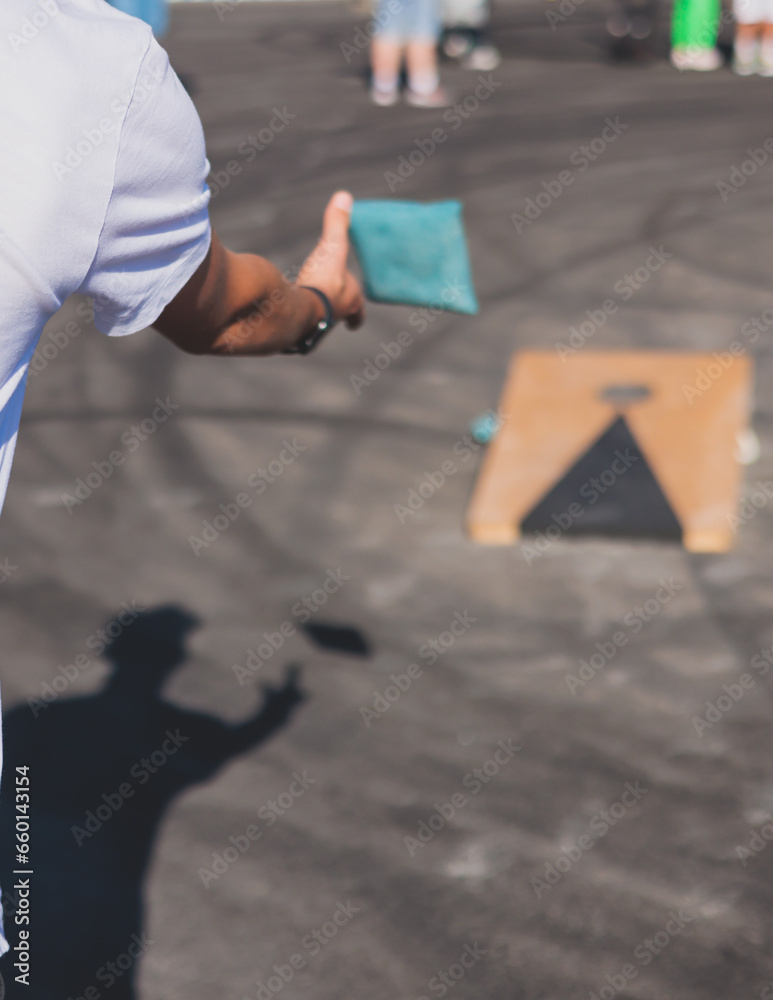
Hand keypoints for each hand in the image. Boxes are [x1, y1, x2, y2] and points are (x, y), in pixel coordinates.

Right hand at [296, 191, 364, 329]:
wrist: (298, 312)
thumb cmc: (321, 282)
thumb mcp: (331, 247)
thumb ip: (337, 224)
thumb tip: (344, 196)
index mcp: (350, 302)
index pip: (359, 309)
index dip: (358, 312)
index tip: (357, 320)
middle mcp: (335, 318)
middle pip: (339, 317)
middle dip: (337, 314)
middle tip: (334, 313)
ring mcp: (316, 327)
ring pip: (319, 324)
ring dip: (316, 318)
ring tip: (309, 313)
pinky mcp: (296, 332)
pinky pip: (298, 327)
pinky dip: (295, 320)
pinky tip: (287, 316)